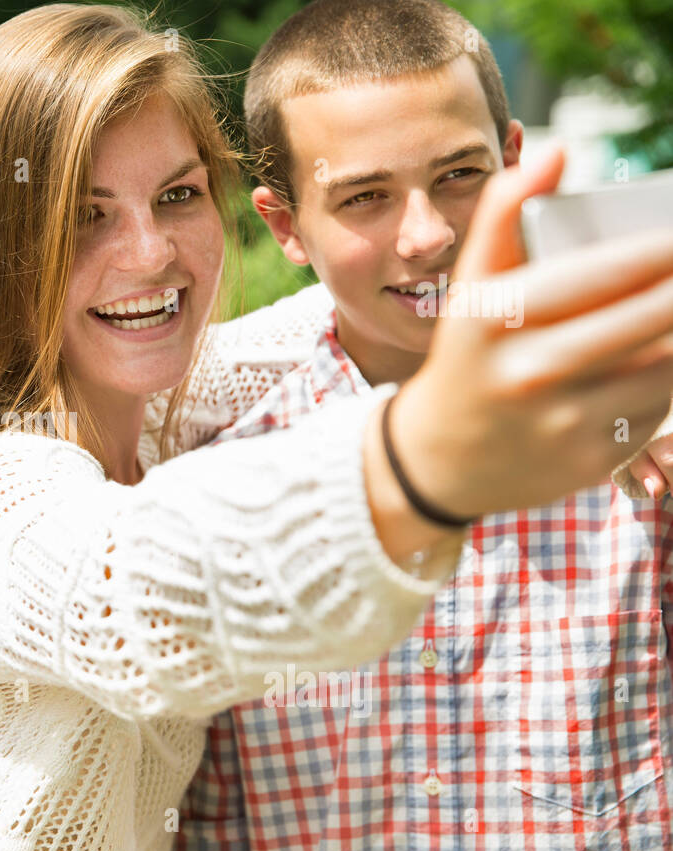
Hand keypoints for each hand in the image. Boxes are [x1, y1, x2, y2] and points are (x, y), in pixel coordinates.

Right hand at [390, 146, 672, 518]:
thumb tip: (557, 151)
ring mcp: (563, 421)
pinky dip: (662, 385)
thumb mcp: (472, 288)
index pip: (613, 269)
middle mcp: (531, 371)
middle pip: (657, 314)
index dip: (665, 248)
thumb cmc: (469, 356)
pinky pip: (656, 409)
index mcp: (500, 317)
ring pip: (668, 363)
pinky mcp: (591, 460)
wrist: (441, 458)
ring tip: (662, 316)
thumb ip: (504, 214)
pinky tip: (644, 369)